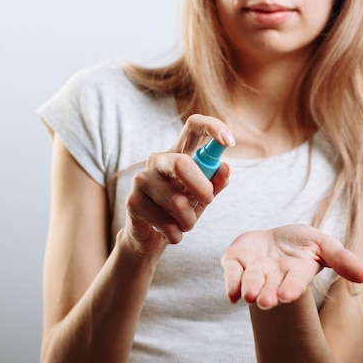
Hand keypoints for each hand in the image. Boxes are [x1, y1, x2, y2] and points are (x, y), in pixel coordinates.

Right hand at [124, 114, 234, 253]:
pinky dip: (176, 234)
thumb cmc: (179, 211)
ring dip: (189, 220)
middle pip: (181, 163)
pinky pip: (166, 223)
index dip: (213, 127)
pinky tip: (171, 232)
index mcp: (178, 152)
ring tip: (185, 224)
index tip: (230, 142)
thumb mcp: (202, 197)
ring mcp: (142, 180)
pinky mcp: (132, 202)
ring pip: (177, 202)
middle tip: (208, 201)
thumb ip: (215, 183)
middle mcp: (157, 160)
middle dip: (202, 188)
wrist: (151, 236)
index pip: (193, 126)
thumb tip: (225, 168)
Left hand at [220, 224, 362, 309]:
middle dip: (267, 294)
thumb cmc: (301, 244)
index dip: (291, 288)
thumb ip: (342, 259)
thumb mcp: (324, 244)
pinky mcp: (235, 261)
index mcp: (296, 273)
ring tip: (250, 296)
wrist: (272, 240)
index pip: (295, 282)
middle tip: (264, 302)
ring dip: (249, 288)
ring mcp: (253, 269)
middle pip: (270, 287)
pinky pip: (231, 272)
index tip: (286, 296)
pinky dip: (230, 282)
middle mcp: (273, 276)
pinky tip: (231, 294)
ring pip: (250, 281)